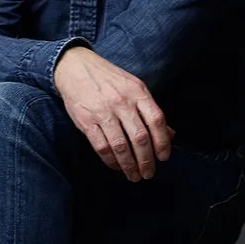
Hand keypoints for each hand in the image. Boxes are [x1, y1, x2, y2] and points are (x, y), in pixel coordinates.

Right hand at [53, 48, 173, 180]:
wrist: (75, 68)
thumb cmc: (108, 79)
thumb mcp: (133, 87)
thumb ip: (149, 110)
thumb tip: (169, 134)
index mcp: (137, 92)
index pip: (156, 121)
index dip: (163, 142)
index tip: (163, 158)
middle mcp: (122, 102)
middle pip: (140, 137)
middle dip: (146, 160)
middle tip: (148, 173)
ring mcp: (103, 112)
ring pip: (121, 146)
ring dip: (129, 165)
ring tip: (134, 175)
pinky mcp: (86, 121)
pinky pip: (102, 146)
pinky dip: (111, 161)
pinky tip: (116, 166)